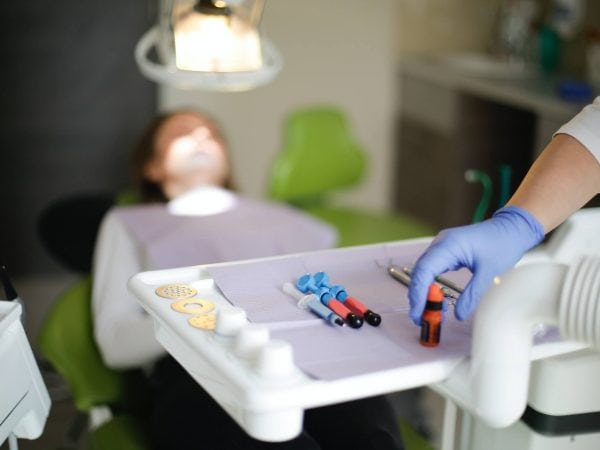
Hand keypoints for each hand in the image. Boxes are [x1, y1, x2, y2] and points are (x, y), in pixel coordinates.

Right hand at [408, 206, 543, 323]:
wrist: (511, 228)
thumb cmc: (502, 244)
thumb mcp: (489, 272)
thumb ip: (472, 295)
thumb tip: (459, 315)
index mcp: (448, 245)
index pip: (424, 271)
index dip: (418, 293)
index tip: (418, 312)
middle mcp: (440, 244)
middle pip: (419, 272)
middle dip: (418, 296)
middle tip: (421, 318)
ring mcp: (441, 246)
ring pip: (423, 272)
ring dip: (424, 292)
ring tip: (430, 312)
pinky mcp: (445, 251)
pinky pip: (431, 269)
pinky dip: (430, 285)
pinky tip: (437, 298)